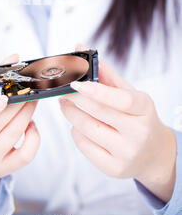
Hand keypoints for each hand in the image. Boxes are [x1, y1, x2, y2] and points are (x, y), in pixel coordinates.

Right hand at [0, 53, 39, 213]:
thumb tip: (13, 58)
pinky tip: (31, 123)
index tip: (3, 98)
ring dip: (27, 112)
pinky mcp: (4, 170)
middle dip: (18, 102)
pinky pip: (25, 154)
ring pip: (14, 134)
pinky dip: (34, 136)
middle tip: (30, 87)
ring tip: (33, 99)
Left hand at [59, 45, 176, 203]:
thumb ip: (104, 71)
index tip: (75, 83)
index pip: (120, 99)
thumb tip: (80, 46)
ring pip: (86, 129)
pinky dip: (76, 132)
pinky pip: (84, 146)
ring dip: (70, 114)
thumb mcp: (128, 92)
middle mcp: (138, 133)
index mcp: (144, 109)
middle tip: (61, 90)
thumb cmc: (137, 116)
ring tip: (65, 104)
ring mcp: (126, 153)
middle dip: (74, 99)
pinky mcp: (113, 168)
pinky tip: (78, 124)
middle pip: (98, 112)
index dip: (96, 90)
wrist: (153, 153)